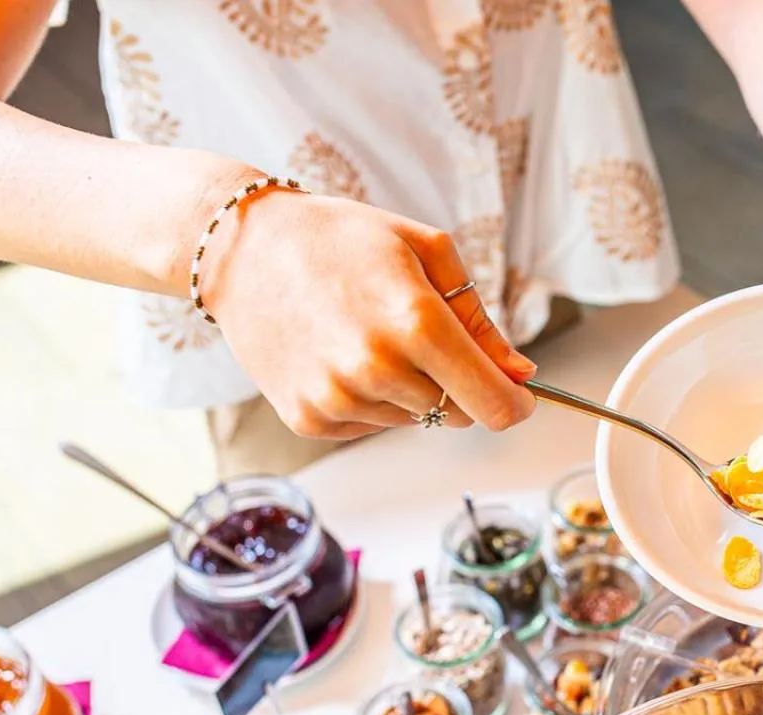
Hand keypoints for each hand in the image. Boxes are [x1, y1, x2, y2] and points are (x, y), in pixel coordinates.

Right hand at [206, 188, 536, 440]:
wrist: (243, 250)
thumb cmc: (340, 240)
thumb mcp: (425, 251)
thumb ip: (479, 319)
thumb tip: (519, 373)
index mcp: (417, 322)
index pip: (495, 403)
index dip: (516, 404)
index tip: (519, 396)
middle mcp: (378, 368)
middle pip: (458, 414)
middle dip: (458, 385)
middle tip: (423, 338)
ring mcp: (339, 398)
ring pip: (415, 421)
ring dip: (411, 390)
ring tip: (370, 336)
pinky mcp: (309, 419)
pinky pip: (370, 426)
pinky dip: (370, 400)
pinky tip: (341, 355)